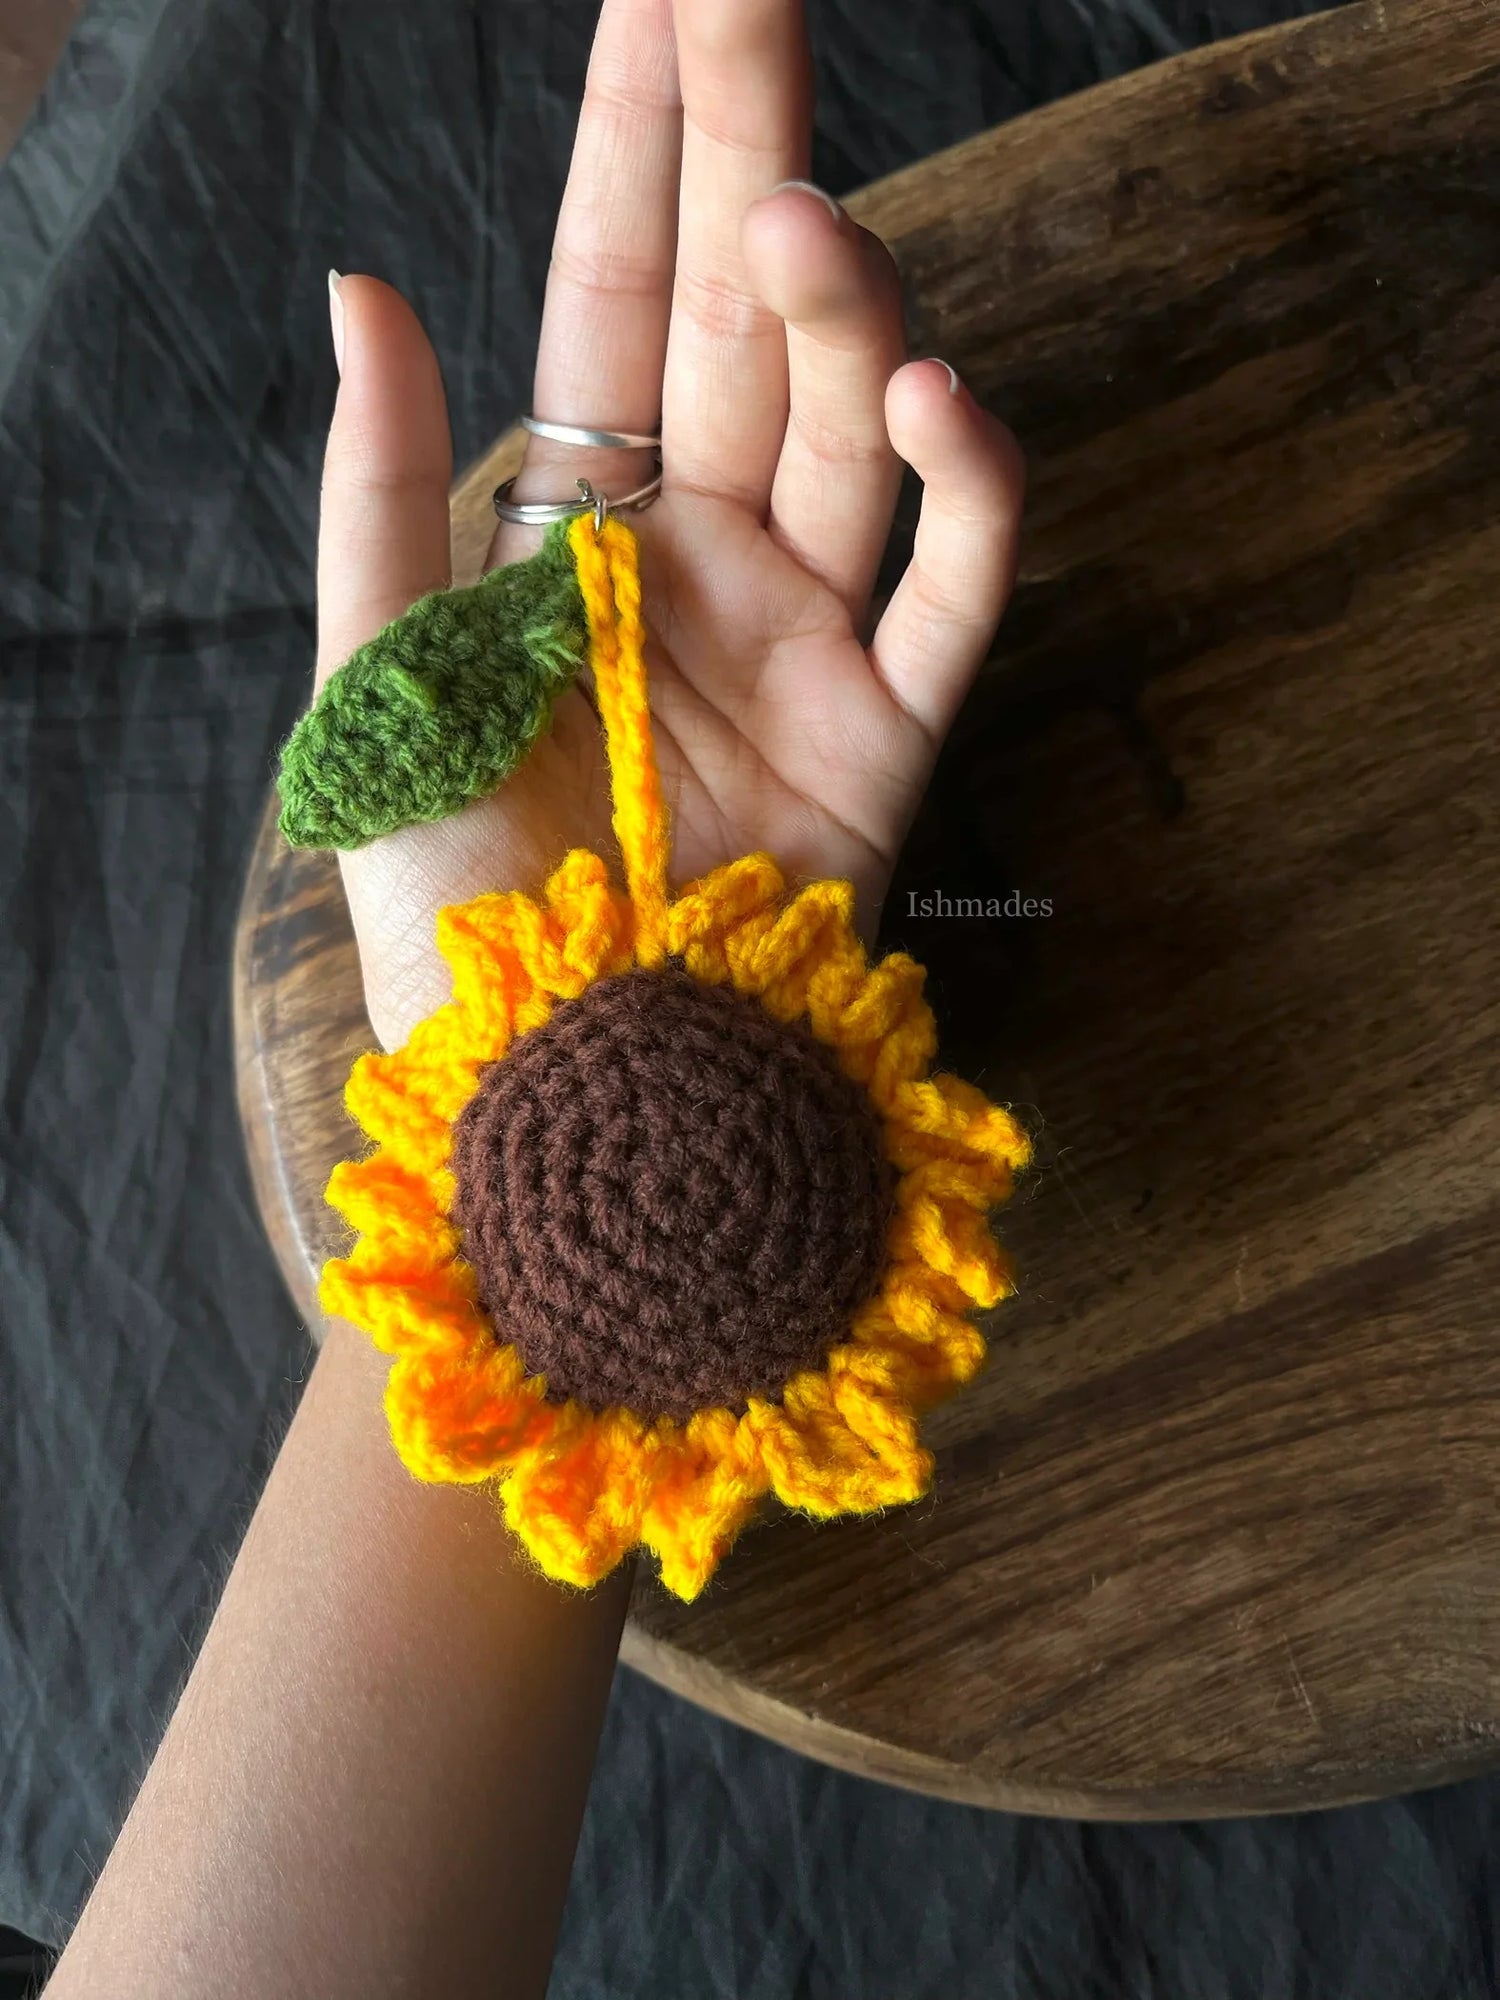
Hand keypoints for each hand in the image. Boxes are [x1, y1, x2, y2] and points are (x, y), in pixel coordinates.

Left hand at [317, 0, 1023, 1052]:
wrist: (559, 1078)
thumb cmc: (451, 899)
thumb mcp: (375, 678)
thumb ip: (379, 484)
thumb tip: (366, 279)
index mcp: (579, 528)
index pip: (620, 296)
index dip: (639, 142)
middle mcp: (704, 556)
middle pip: (746, 318)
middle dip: (752, 142)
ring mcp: (808, 634)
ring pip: (855, 425)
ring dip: (844, 311)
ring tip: (802, 229)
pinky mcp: (892, 730)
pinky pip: (956, 581)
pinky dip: (970, 484)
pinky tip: (935, 401)